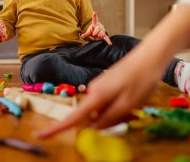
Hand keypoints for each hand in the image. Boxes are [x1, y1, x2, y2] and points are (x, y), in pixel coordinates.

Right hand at [34, 44, 160, 137]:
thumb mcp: (128, 104)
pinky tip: (132, 98)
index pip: (72, 117)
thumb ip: (109, 118)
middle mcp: (94, 90)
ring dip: (115, 113)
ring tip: (134, 104)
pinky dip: (118, 106)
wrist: (150, 55)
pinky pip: (108, 102)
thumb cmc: (141, 79)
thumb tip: (92, 128)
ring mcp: (100, 86)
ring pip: (102, 110)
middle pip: (92, 116)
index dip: (56, 128)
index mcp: (96, 96)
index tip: (39, 135)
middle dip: (107, 122)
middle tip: (130, 115)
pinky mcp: (107, 84)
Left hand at [81, 11, 111, 44]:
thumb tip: (82, 36)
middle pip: (98, 29)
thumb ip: (86, 34)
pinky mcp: (104, 35)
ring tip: (98, 35)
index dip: (94, 16)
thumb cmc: (92, 30)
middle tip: (94, 34)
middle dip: (95, 33)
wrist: (97, 31)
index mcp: (95, 24)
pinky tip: (110, 43)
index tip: (94, 12)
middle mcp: (100, 26)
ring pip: (101, 33)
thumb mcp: (89, 31)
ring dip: (99, 36)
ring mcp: (102, 30)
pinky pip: (106, 38)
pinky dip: (108, 41)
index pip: (94, 19)